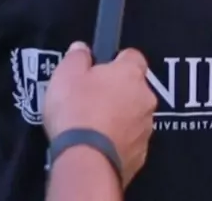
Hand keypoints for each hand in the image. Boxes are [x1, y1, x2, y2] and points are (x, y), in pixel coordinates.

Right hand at [43, 42, 157, 186]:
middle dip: (117, 91)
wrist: (86, 161)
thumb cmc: (77, 112)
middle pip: (134, 87)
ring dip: (119, 117)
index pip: (133, 56)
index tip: (100, 68)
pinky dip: (118, 141)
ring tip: (93, 125)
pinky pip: (130, 141)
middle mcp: (145, 97)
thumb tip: (81, 49)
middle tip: (92, 98)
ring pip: (134, 115)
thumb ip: (77, 56)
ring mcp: (145, 127)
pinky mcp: (140, 154)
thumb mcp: (66, 74)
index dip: (116, 61)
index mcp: (131, 73)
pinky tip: (98, 145)